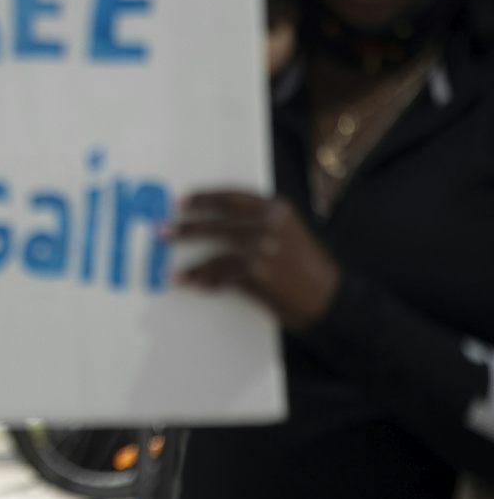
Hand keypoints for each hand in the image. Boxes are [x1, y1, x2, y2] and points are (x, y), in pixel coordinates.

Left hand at [167, 191, 340, 331]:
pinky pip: (222, 275)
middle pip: (217, 222)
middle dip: (187, 227)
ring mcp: (264, 248)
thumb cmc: (310, 269)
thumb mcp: (291, 234)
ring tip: (168, 269)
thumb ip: (262, 222)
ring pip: (216, 251)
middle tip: (163, 229)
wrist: (334, 301)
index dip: (204, 197)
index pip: (233, 196)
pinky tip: (189, 284)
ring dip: (190, 262)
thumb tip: (218, 221)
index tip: (181, 201)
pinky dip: (204, 281)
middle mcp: (270, 224)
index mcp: (278, 209)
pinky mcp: (258, 273)